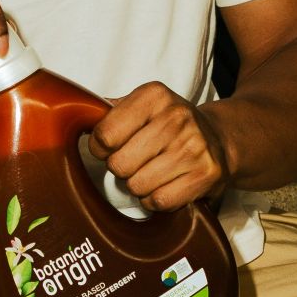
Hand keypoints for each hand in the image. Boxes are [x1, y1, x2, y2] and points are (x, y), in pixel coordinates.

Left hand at [88, 83, 230, 211]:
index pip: (104, 134)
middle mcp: (176, 117)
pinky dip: (156, 200)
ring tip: (151, 172)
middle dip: (121, 168)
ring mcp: (194, 147)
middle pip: (119, 164)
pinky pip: (159, 201)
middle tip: (134, 162)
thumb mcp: (144, 106)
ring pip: (138, 185)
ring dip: (138, 186)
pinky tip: (164, 185)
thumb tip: (76, 116)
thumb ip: (111, 111)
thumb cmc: (170, 125)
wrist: (220, 140)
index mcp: (154, 95)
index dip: (99, 148)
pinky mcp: (206, 174)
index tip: (109, 148)